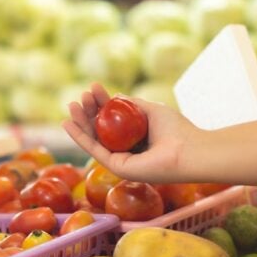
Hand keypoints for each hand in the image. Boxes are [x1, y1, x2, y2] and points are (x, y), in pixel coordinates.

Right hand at [62, 83, 200, 182]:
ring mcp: (121, 161)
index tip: (93, 88)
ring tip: (71, 105)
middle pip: (100, 130)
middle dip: (88, 113)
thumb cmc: (177, 130)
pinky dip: (80, 137)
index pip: (112, 121)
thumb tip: (117, 96)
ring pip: (94, 140)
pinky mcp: (117, 168)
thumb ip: (133, 104)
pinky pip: (94, 150)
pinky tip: (68, 123)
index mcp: (135, 139)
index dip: (101, 104)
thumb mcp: (151, 110)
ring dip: (80, 123)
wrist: (188, 150)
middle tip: (81, 96)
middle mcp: (127, 151)